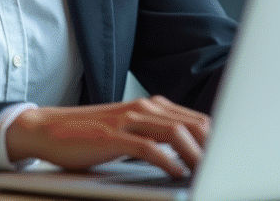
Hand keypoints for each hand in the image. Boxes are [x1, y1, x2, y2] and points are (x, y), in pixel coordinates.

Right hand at [6, 96, 209, 177]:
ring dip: (195, 153)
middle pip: (191, 123)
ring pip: (174, 133)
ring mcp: (126, 120)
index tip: (231, 155)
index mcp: (149, 106)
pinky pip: (147, 147)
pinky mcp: (112, 137)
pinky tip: (177, 172)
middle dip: (212, 145)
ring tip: (208, 170)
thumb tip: (188, 153)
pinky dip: (167, 160)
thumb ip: (155, 135)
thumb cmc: (89, 135)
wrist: (47, 129)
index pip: (194, 119)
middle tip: (227, 163)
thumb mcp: (127, 131)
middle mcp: (142, 108)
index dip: (215, 137)